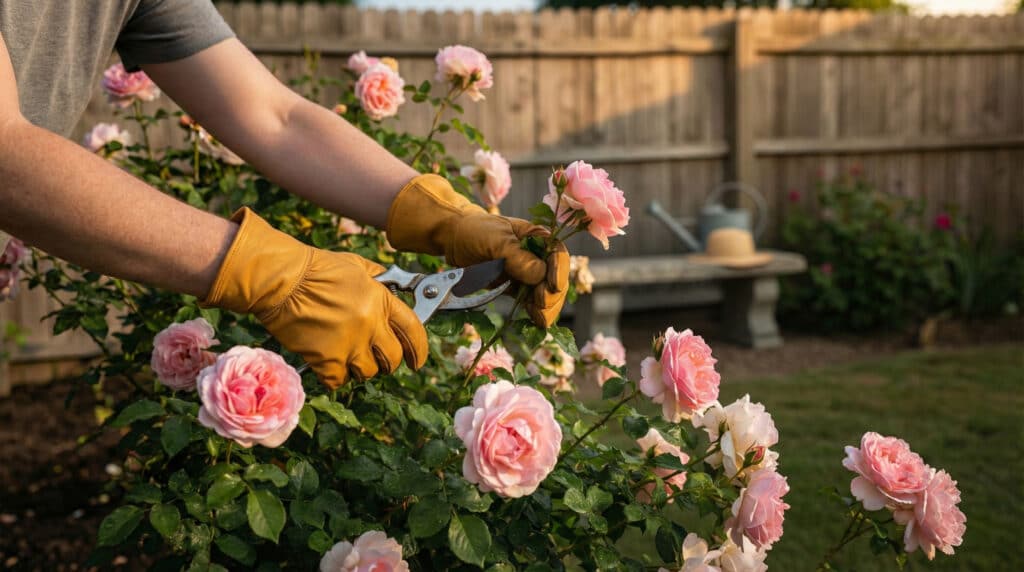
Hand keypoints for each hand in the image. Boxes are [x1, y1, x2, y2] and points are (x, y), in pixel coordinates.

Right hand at [203, 208, 427, 387]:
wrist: (281, 280)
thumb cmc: (315, 269)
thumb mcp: (356, 266)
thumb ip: (379, 279)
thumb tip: (394, 286)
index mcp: (381, 300)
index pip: (413, 331)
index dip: (419, 349)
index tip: (417, 360)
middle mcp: (370, 325)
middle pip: (393, 358)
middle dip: (388, 361)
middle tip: (376, 358)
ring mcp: (349, 344)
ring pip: (368, 372)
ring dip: (360, 367)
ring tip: (346, 355)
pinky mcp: (326, 359)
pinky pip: (339, 381)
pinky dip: (334, 376)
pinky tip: (327, 363)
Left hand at [385, 174, 569, 327]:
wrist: (454, 240)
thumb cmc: (475, 231)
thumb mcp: (496, 239)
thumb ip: (518, 257)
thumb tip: (540, 274)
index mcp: (537, 238)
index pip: (557, 255)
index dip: (559, 271)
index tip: (553, 286)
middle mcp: (536, 256)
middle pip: (555, 278)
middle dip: (552, 293)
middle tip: (541, 303)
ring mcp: (526, 274)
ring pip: (545, 294)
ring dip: (546, 307)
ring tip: (540, 317)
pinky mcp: (515, 288)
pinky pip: (530, 302)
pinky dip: (535, 312)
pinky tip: (536, 320)